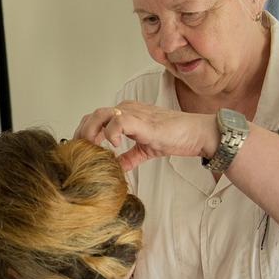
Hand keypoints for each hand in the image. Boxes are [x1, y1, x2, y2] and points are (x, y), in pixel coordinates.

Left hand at [74, 101, 217, 170]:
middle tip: (81, 152)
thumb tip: (115, 169)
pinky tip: (113, 145)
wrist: (197, 134)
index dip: (84, 134)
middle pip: (93, 115)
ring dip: (92, 132)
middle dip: (82, 134)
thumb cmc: (174, 137)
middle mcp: (127, 109)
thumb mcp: (144, 151)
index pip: (95, 119)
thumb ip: (128, 158)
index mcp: (126, 114)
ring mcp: (135, 113)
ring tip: (93, 149)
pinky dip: (111, 132)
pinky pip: (119, 121)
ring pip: (101, 114)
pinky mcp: (143, 121)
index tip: (81, 151)